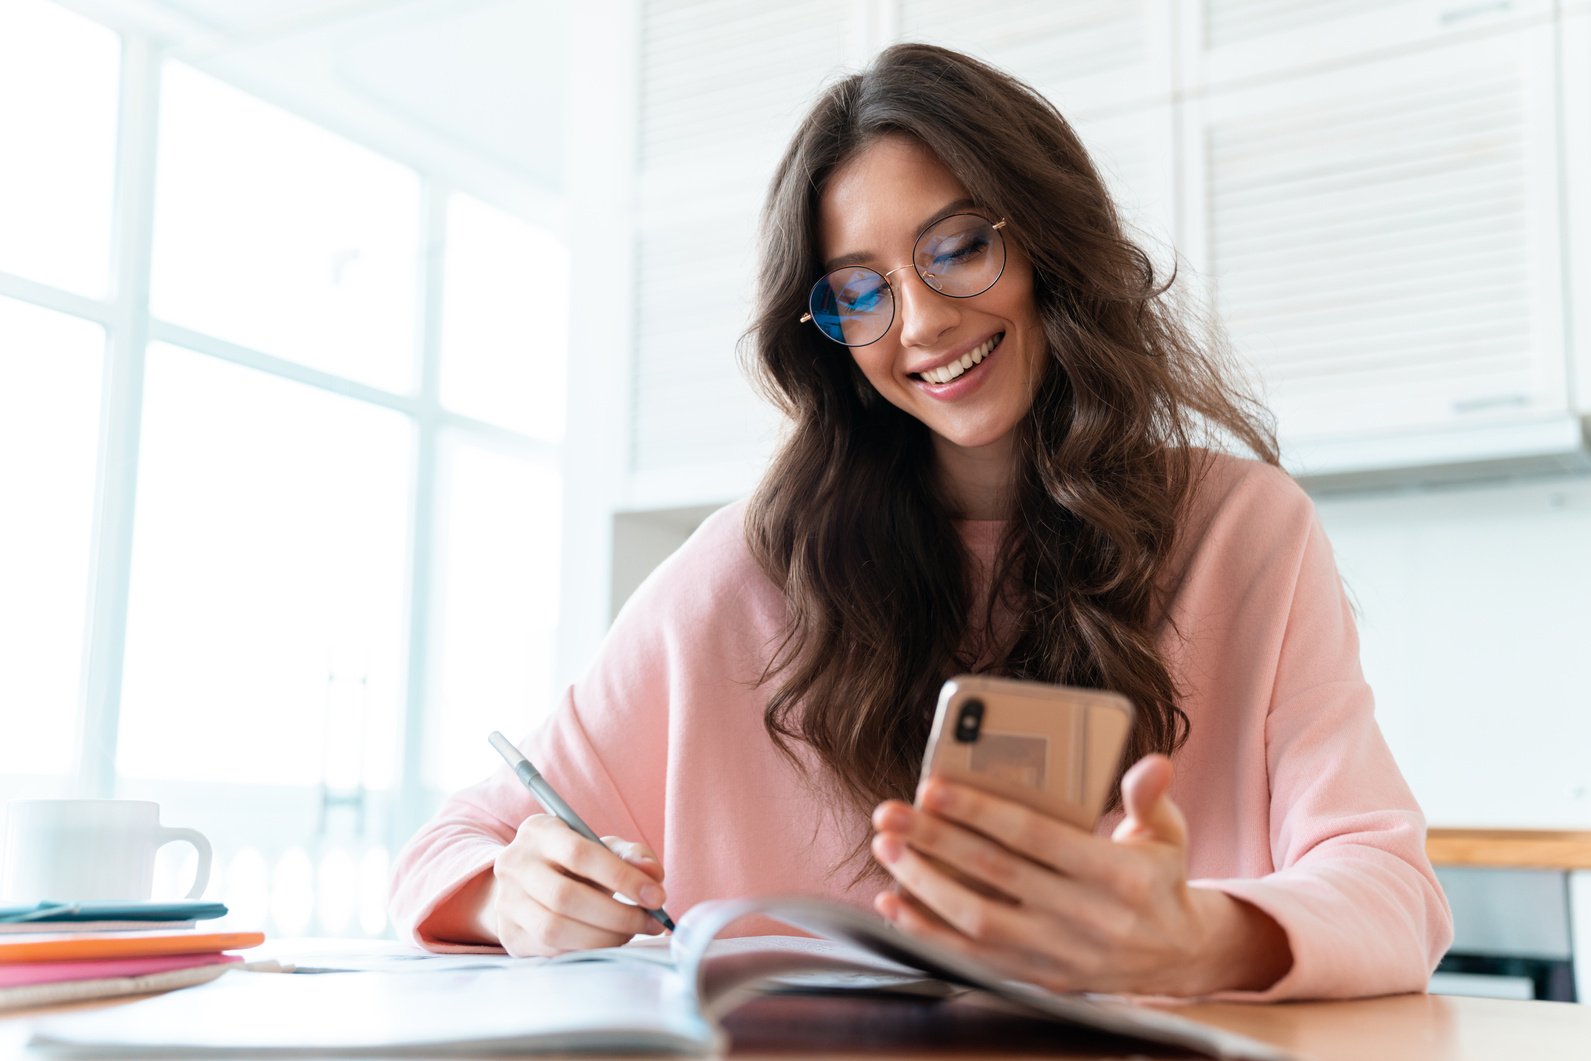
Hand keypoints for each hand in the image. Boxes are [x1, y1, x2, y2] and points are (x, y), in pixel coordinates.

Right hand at [488, 814, 666, 956]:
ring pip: (555, 928)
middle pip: (566, 897)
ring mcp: (507, 901)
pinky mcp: (509, 934)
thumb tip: (653, 875)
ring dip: (603, 938)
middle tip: (650, 923)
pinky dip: (585, 950)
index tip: (656, 897)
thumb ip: (632, 856)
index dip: (623, 878)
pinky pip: (549, 950)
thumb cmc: (574, 863)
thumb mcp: (602, 848)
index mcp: (540, 831)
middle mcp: (515, 863)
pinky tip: (606, 942)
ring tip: (630, 934)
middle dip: (617, 915)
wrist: (529, 883)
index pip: (581, 854)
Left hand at [870, 755, 1290, 995]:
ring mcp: (1061, 955)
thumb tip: (1153, 763)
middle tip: (889, 813)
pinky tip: (895, 903)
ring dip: (923, 884)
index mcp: (1117, 875)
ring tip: (886, 849)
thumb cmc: (1159, 880)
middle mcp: (1088, 920)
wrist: (1178, 958)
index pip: (1036, 837)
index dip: (981, 811)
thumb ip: (1149, 796)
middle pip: (995, 874)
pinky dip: (928, 933)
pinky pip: (973, 959)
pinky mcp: (1041, 980)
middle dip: (934, 840)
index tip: (932, 787)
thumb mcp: (1166, 834)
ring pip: (977, 920)